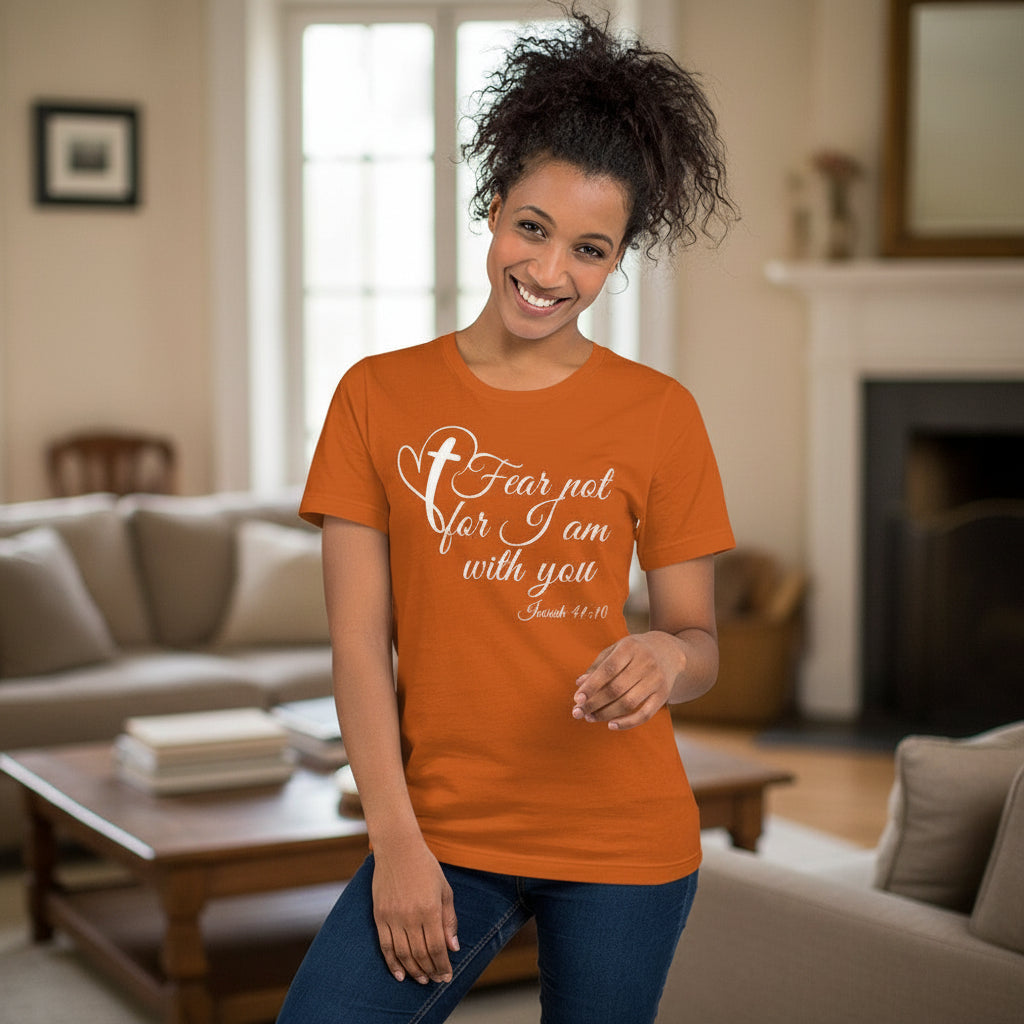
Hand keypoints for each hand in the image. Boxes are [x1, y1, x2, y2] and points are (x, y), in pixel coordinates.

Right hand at [371, 837, 458, 984]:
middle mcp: (410, 916)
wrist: (398, 848)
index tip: (446, 976)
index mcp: (430, 910)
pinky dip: (392, 963)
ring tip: (421, 979)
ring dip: (413, 971)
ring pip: (403, 954)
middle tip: (435, 980)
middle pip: (420, 954)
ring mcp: (393, 916)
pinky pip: (385, 946)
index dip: (442, 965)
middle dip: (430, 971)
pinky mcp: (379, 915)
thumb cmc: (425, 867)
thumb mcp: (444, 890)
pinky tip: (399, 974)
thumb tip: (453, 947)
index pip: (437, 948)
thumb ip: (449, 920)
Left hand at [572, 632, 685, 730]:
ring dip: (606, 714)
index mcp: (630, 647)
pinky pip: (645, 714)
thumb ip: (597, 666)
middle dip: (594, 703)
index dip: (591, 686)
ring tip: (590, 717)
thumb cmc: (634, 652)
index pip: (608, 669)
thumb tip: (579, 684)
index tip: (576, 699)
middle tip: (577, 712)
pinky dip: (627, 723)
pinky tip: (611, 725)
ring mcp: (656, 679)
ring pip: (628, 703)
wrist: (669, 652)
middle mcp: (645, 662)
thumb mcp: (615, 650)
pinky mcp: (663, 695)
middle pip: (616, 689)